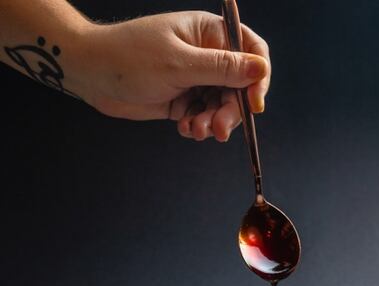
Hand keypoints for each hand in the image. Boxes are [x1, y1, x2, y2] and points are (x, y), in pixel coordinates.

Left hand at [81, 11, 270, 141]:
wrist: (91, 74)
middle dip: (231, 111)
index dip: (258, 79)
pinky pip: (202, 116)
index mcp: (209, 33)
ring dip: (212, 122)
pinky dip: (197, 125)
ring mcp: (194, 78)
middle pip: (238, 87)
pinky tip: (185, 127)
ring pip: (221, 106)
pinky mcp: (182, 99)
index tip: (254, 106)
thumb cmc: (129, 58)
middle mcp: (206, 55)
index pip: (251, 52)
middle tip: (218, 130)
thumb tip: (260, 69)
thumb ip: (223, 68)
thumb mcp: (180, 64)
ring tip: (195, 130)